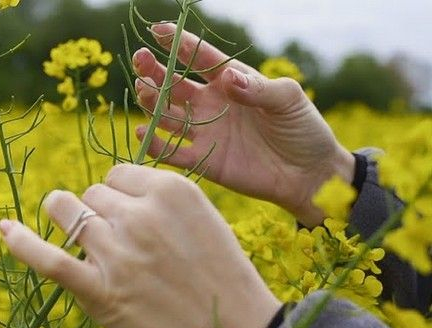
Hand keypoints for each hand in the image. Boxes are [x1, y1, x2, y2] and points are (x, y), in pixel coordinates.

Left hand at [0, 164, 281, 327]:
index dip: (119, 198)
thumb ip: (160, 204)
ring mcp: (117, 252)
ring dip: (72, 224)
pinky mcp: (99, 291)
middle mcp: (140, 214)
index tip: (132, 221)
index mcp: (171, 191)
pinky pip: (47, 258)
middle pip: (91, 194)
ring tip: (87, 246)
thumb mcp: (204, 223)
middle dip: (99, 214)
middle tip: (122, 247)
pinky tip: (4, 231)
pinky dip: (21, 243)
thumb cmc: (224, 282)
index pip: (118, 175)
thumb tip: (111, 197)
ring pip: (69, 213)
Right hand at [133, 23, 354, 226]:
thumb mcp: (289, 99)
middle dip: (155, 71)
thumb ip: (259, 88)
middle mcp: (211, 104)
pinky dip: (155, 144)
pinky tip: (143, 132)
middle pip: (175, 84)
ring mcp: (205, 133)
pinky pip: (172, 153)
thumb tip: (228, 77)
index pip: (200, 58)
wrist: (309, 174)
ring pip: (167, 115)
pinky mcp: (203, 161)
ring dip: (151, 102)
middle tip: (140, 60)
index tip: (158, 31)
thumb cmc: (303, 129)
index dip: (179, 44)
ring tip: (141, 90)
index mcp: (232, 82)